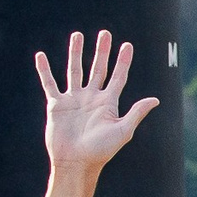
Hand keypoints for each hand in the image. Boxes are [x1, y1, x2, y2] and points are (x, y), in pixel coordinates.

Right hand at [34, 30, 158, 175]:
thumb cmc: (101, 151)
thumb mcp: (123, 130)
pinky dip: (44, 70)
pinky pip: (49, 83)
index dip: (123, 61)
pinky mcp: (57, 105)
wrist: (76, 163)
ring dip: (76, 53)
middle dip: (101, 51)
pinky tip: (40, 56)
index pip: (118, 77)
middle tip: (105, 33)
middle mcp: (91, 98)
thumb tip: (156, 99)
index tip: (127, 45)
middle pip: (98, 69)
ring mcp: (74, 100)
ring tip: (77, 35)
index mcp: (108, 103)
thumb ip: (136, 113)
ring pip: (74, 70)